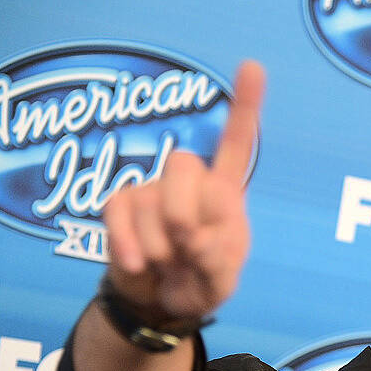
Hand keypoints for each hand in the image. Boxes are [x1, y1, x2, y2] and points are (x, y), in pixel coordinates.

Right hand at [102, 60, 265, 321]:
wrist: (160, 304)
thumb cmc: (199, 283)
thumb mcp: (221, 282)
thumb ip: (216, 260)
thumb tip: (193, 237)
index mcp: (225, 195)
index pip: (236, 146)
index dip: (245, 108)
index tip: (253, 66)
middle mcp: (190, 183)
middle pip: (183, 164)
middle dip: (183, 215)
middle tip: (187, 252)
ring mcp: (153, 191)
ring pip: (151, 199)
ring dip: (159, 246)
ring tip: (168, 264)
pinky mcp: (121, 205)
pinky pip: (117, 209)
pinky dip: (126, 243)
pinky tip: (138, 265)